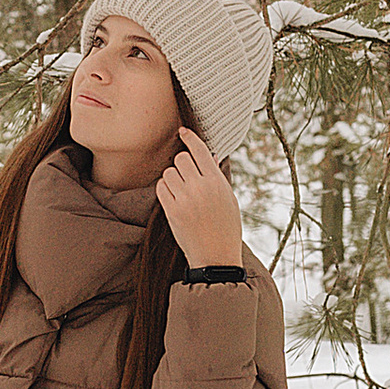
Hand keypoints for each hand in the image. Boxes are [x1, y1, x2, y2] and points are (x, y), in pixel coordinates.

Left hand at [156, 128, 246, 272]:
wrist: (215, 256)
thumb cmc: (226, 227)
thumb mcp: (229, 199)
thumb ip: (218, 176)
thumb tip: (209, 155)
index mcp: (217, 182)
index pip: (200, 150)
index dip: (190, 137)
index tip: (182, 131)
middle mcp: (200, 187)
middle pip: (182, 159)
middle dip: (183, 165)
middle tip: (188, 178)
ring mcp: (184, 199)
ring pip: (169, 172)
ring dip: (172, 177)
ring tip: (182, 191)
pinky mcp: (171, 210)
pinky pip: (160, 187)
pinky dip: (165, 189)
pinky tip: (173, 198)